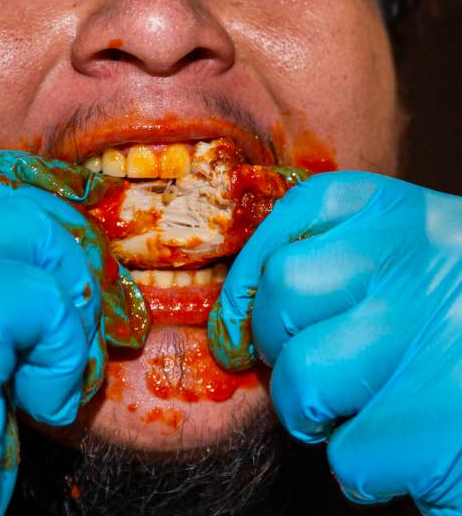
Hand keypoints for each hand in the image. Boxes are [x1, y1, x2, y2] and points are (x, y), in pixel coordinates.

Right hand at [0, 151, 147, 515]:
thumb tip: (52, 239)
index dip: (28, 207)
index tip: (66, 257)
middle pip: (3, 196)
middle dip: (63, 255)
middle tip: (75, 324)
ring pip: (32, 229)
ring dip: (68, 306)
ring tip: (52, 373)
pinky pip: (45, 301)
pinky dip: (67, 356)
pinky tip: (41, 406)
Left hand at [207, 172, 461, 514]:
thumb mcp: (428, 261)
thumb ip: (354, 259)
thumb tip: (247, 307)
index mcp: (414, 215)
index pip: (301, 214)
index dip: (254, 268)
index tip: (241, 315)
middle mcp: (422, 263)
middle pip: (284, 292)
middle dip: (274, 345)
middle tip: (305, 371)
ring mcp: (432, 340)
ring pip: (304, 379)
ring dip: (314, 414)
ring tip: (361, 413)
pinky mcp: (438, 429)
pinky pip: (349, 454)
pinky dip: (367, 466)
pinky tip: (412, 449)